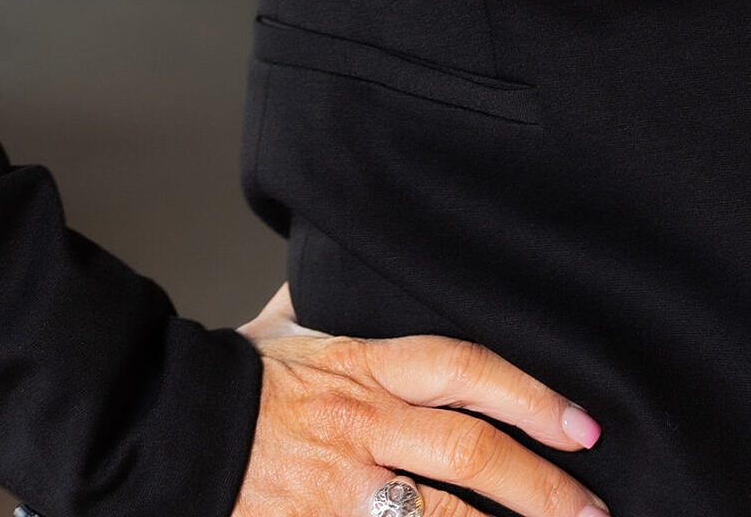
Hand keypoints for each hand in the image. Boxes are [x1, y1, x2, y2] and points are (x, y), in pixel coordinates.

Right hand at [231, 281, 608, 516]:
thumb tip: (342, 258)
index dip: (530, 395)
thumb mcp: (283, 329)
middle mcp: (359, 426)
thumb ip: (325, 303)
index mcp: (360, 366)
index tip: (581, 425)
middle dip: (542, 489)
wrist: (159, 432)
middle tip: (592, 511)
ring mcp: (338, 490)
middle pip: (470, 455)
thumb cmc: (227, 381)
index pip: (465, 369)